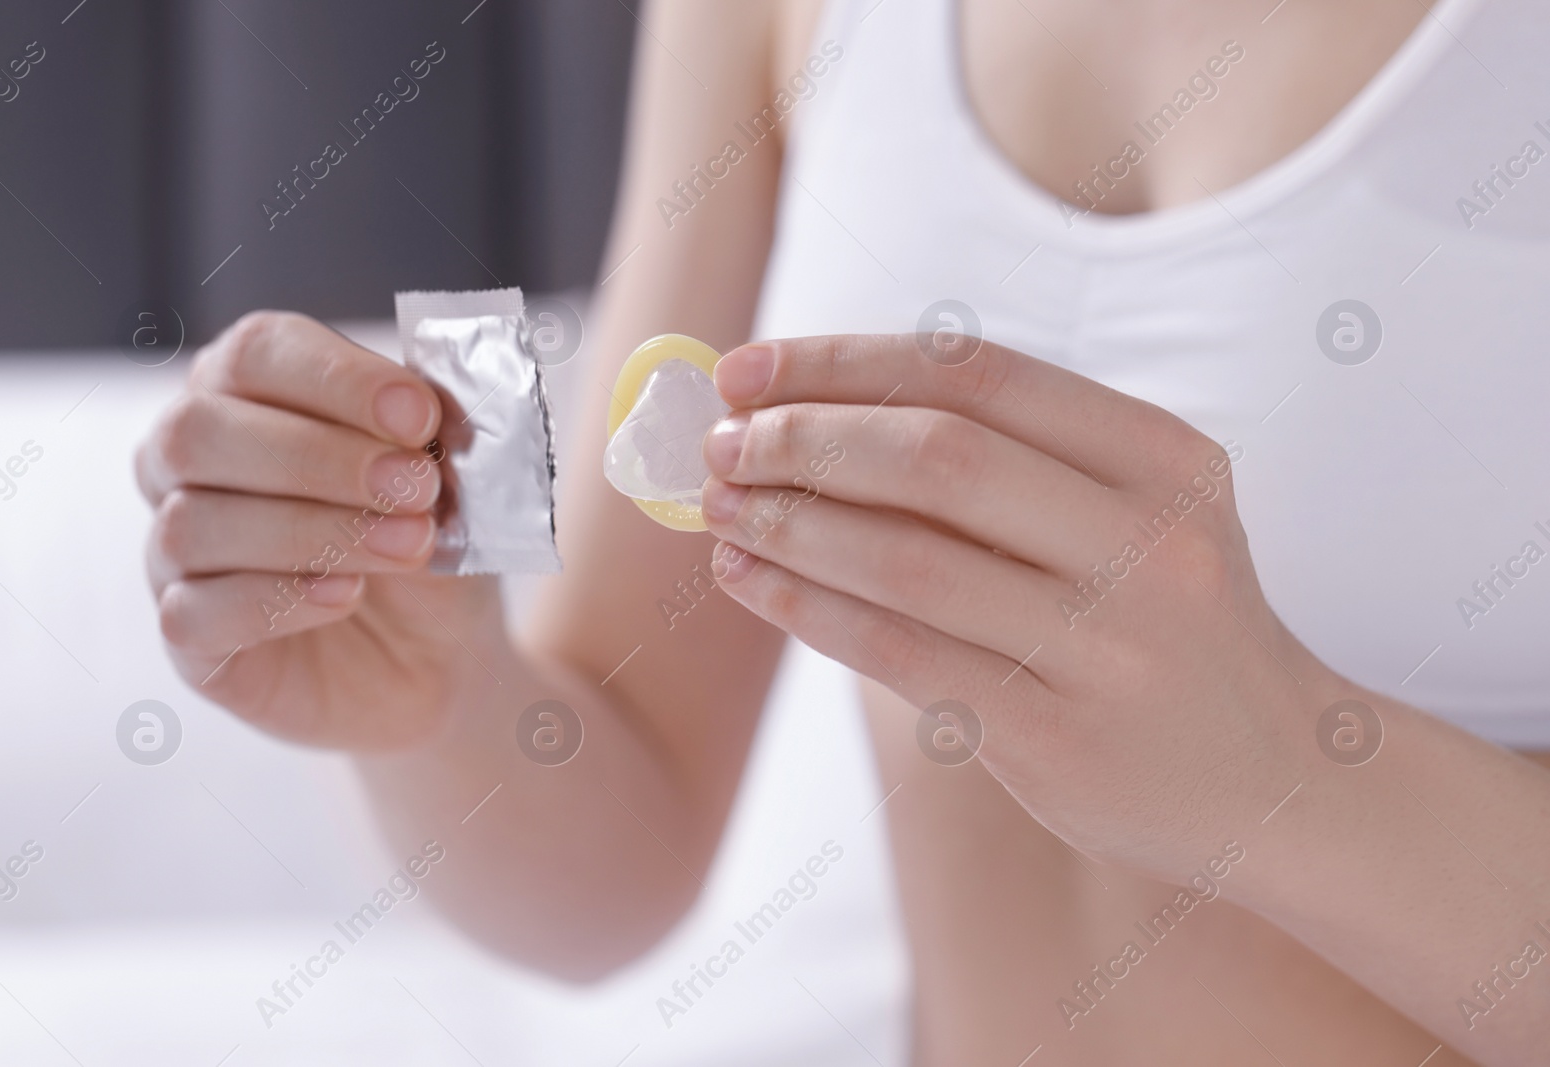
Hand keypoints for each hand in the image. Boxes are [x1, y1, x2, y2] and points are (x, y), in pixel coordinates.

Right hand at [136, 312, 494, 748]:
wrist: (436, 653)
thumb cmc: (425, 537)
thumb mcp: (446, 475)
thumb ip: (428, 429)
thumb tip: (424, 407)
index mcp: (248, 390)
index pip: (256, 352)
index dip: (337, 378)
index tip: (419, 416)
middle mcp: (188, 460)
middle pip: (200, 430)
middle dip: (317, 457)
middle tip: (413, 488)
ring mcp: (172, 549)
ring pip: (192, 523)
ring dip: (313, 532)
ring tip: (407, 546)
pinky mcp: (187, 636)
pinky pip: (193, 612)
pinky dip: (275, 599)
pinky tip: (345, 596)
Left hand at [699, 334, 1333, 877]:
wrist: (1275, 779)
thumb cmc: (1169, 623)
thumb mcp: (1137, 510)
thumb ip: (1014, 456)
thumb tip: (817, 408)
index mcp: (1164, 457)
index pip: (977, 374)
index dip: (844, 363)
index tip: (746, 370)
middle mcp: (1146, 542)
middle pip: (938, 459)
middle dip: (805, 440)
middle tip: (719, 444)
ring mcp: (1106, 647)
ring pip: (909, 562)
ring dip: (790, 525)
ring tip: (716, 507)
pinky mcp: (1056, 739)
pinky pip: (903, 656)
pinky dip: (810, 609)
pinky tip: (748, 582)